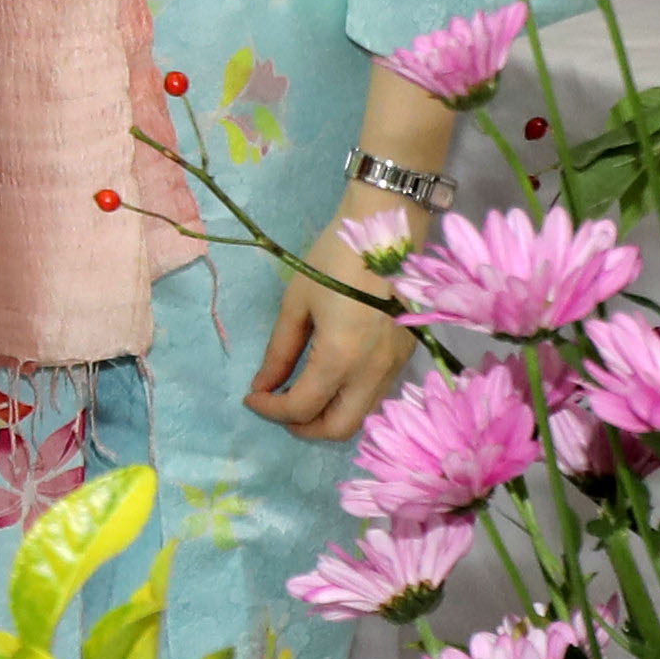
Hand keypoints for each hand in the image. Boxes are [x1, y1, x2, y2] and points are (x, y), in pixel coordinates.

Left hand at [248, 259, 417, 439]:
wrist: (387, 228)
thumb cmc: (335, 259)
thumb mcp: (297, 303)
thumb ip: (279, 352)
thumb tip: (263, 386)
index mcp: (341, 358)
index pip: (301, 408)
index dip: (270, 409)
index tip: (252, 396)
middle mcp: (373, 372)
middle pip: (338, 430)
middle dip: (303, 427)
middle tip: (280, 407)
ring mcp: (395, 366)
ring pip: (361, 416)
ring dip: (329, 415)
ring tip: (303, 392)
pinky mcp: (407, 355)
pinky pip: (375, 395)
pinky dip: (350, 399)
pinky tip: (331, 378)